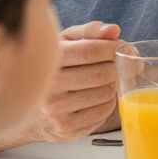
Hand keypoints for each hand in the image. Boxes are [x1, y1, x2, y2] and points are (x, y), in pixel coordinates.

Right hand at [43, 21, 123, 140]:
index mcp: (47, 60)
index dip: (114, 48)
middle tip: (125, 64)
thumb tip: (114, 30)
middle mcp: (48, 86)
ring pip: (106, 93)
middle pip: (101, 74)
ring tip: (107, 80)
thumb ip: (90, 32)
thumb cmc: (56, 68)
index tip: (127, 47)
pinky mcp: (66, 128)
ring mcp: (55, 110)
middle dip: (119, 67)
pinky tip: (98, 97)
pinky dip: (109, 103)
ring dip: (114, 85)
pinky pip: (103, 112)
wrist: (30, 105)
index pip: (90, 51)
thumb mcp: (66, 43)